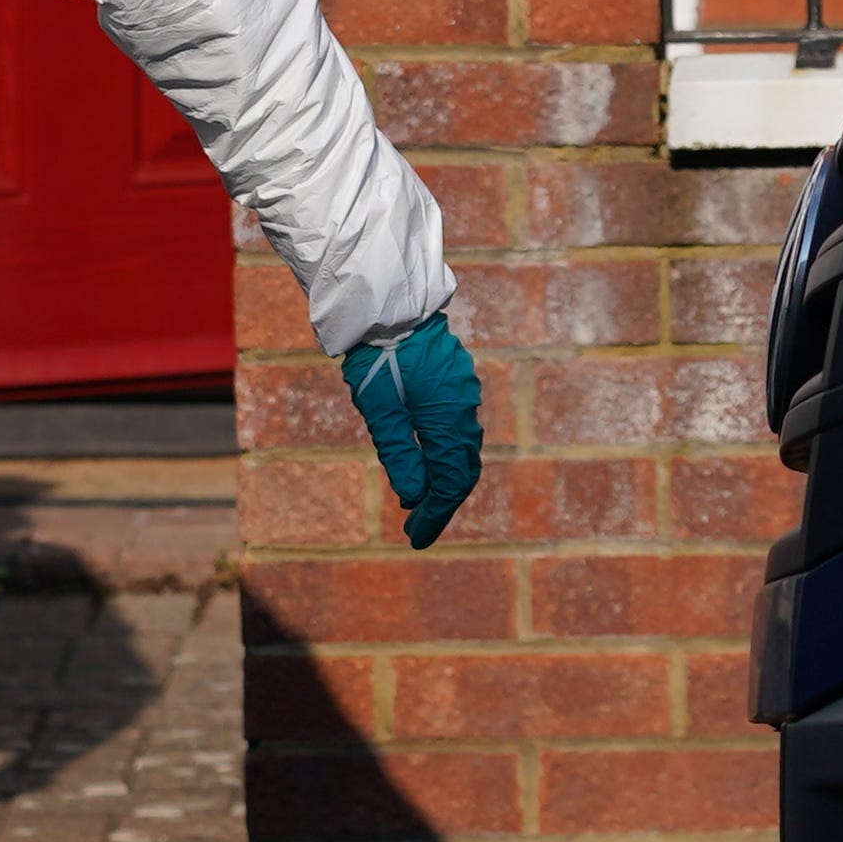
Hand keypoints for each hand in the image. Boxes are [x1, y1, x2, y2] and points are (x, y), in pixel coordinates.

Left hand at [344, 310, 483, 548]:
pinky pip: (456, 428)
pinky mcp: (454, 381)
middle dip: (440, 501)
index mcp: (450, 417)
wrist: (386, 302)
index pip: (451, 481)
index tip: (415, 539)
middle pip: (461, 468)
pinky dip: (443, 454)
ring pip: (460, 448)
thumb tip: (414, 496)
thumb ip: (399, 453)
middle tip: (416, 527)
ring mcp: (462, 392)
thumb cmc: (377, 354)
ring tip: (418, 503)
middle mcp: (464, 407)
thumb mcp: (380, 409)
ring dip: (442, 478)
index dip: (435, 514)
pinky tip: (424, 463)